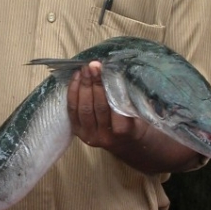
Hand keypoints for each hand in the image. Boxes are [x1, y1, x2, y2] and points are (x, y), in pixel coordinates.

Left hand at [67, 61, 203, 173]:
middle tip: (93, 66)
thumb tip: (115, 70)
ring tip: (84, 69)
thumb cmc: (135, 122)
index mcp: (124, 131)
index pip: (114, 106)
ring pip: (83, 108)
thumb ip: (127, 96)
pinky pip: (72, 111)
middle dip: (94, 83)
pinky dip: (73, 93)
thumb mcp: (138, 110)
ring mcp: (90, 136)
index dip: (109, 87)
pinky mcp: (78, 133)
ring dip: (82, 86)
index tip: (106, 70)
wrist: (125, 143)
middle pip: (98, 106)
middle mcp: (105, 136)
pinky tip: (76, 79)